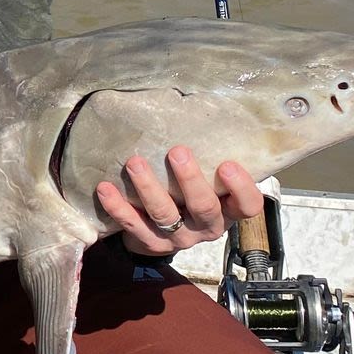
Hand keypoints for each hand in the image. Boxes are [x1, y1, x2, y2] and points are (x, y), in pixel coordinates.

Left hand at [95, 146, 263, 257]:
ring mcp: (179, 238)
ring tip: (134, 163)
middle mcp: (207, 227)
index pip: (247, 206)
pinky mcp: (151, 243)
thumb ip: (210, 159)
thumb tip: (196, 110)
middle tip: (177, 152)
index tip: (227, 164)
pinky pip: (134, 226)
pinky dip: (118, 207)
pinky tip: (105, 188)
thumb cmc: (189, 193)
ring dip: (149, 188)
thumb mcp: (208, 180)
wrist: (161, 231)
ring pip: (165, 216)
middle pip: (204, 208)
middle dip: (190, 180)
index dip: (241, 188)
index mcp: (228, 210)